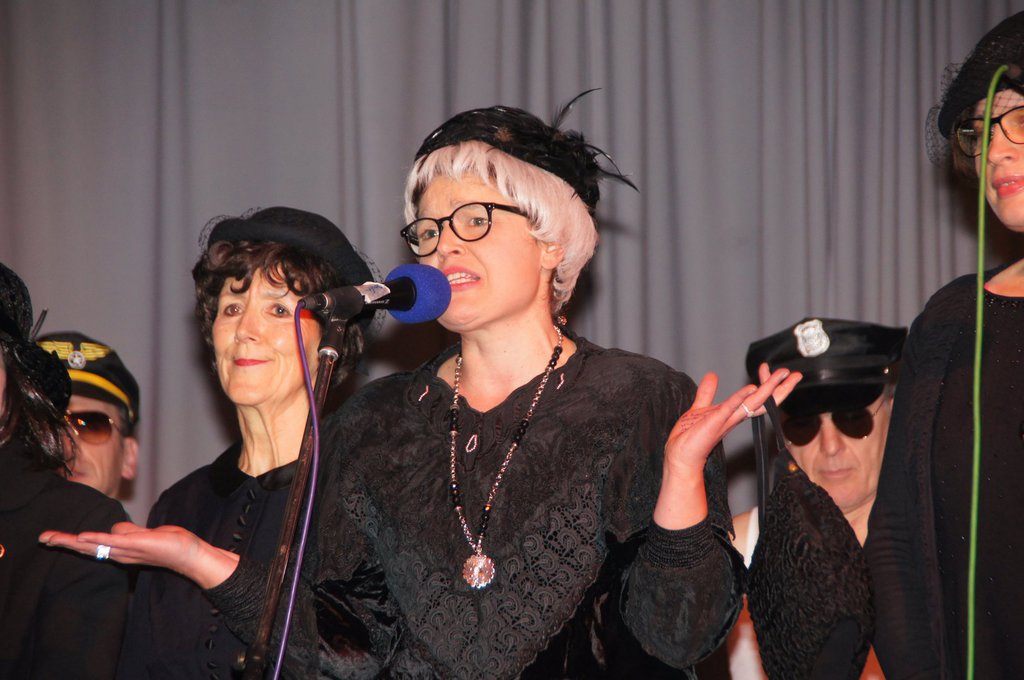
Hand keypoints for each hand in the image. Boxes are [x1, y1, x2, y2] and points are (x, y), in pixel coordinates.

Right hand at [39, 522, 239, 588]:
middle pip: (85, 547)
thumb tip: (113, 529)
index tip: (49, 538)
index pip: (90, 546)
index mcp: (119, 550)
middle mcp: (119, 553)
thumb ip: (126, 532)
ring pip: (95, 544)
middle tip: (42, 538)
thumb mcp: (141, 534)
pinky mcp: (137, 544)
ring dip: (74, 540)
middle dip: (63, 542)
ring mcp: (127, 549)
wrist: (188, 553)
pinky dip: (97, 539)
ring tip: (55, 538)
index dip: (69, 541)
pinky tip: (83, 537)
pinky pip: (113, 541)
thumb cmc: (166, 543)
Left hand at [653, 367, 800, 528]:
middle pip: (763, 402)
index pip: (755, 398)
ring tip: (781, 375)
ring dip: (768, 388)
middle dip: (780, 388)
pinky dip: (740, 397)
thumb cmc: (689, 437)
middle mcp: (734, 418)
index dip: (766, 384)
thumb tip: (712, 376)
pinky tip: (751, 388)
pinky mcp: (716, 422)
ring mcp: (727, 420)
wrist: (679, 456)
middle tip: (794, 374)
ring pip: (753, 403)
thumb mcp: (700, 408)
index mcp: (732, 414)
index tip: (773, 370)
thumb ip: (707, 393)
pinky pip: (730, 408)